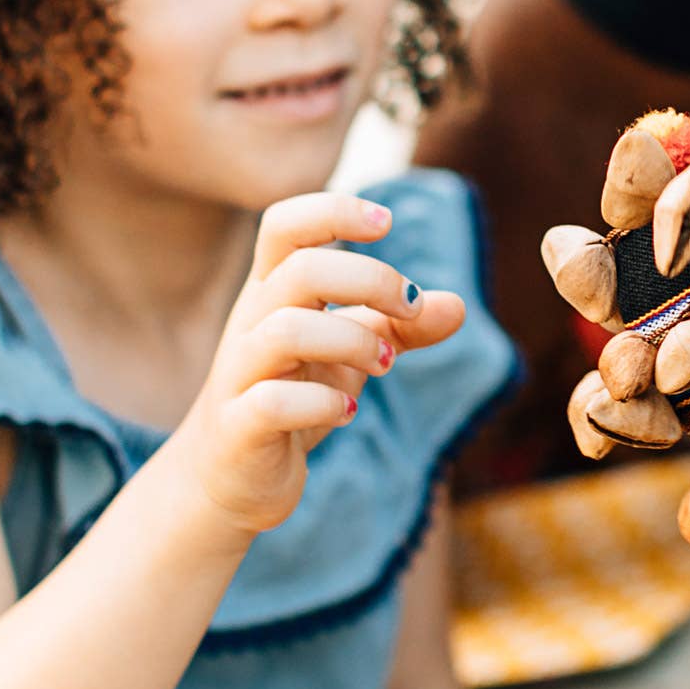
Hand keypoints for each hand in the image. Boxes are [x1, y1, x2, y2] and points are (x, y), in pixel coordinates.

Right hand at [174, 190, 464, 535]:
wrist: (231, 477)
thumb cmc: (294, 398)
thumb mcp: (351, 353)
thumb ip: (399, 327)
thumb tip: (458, 305)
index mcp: (273, 292)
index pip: (286, 224)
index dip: (335, 211)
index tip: (386, 222)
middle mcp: (251, 323)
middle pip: (300, 270)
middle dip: (370, 280)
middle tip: (409, 310)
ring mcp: (239, 373)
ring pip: (286, 330)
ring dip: (354, 341)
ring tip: (387, 364)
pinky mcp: (239, 426)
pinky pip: (274, 401)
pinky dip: (324, 403)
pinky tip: (348, 410)